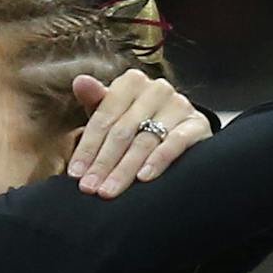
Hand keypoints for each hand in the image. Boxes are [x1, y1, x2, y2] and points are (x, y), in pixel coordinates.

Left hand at [66, 72, 211, 196]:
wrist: (177, 131)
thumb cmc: (135, 124)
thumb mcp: (112, 114)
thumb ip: (95, 100)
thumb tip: (80, 81)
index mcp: (131, 82)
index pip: (103, 117)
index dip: (87, 147)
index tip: (75, 174)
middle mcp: (157, 88)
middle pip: (122, 131)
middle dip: (103, 163)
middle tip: (90, 187)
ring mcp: (179, 105)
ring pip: (145, 140)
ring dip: (124, 169)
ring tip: (109, 190)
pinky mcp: (197, 124)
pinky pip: (175, 142)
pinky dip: (158, 160)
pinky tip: (144, 178)